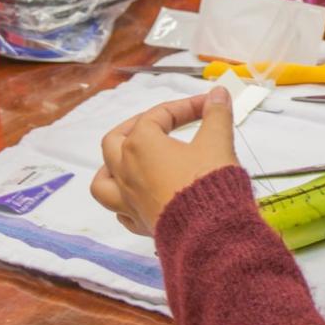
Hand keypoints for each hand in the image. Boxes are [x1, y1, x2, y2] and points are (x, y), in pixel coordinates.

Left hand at [91, 87, 238, 235]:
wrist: (208, 232)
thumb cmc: (208, 183)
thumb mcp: (217, 142)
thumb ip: (216, 115)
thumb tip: (219, 92)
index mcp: (141, 144)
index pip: (159, 115)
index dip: (186, 106)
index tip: (209, 105)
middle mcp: (126, 170)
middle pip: (114, 141)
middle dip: (135, 128)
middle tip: (158, 125)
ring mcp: (127, 199)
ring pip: (104, 180)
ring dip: (112, 167)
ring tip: (129, 162)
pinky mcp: (138, 223)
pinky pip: (120, 210)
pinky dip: (126, 201)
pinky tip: (140, 198)